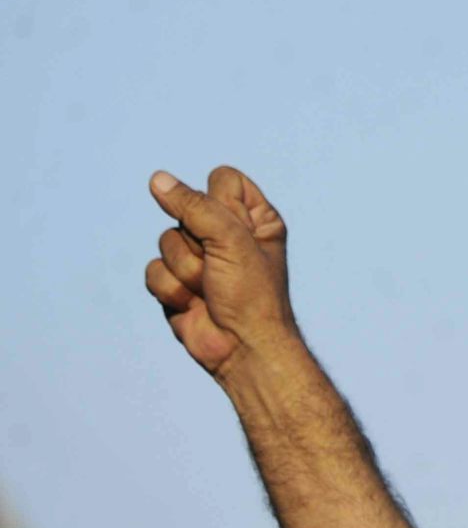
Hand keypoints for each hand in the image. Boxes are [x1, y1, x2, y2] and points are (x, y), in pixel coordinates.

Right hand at [144, 166, 297, 377]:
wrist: (241, 347)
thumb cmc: (250, 293)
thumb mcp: (230, 239)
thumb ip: (194, 206)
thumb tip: (158, 180)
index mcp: (254, 217)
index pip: (222, 179)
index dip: (218, 201)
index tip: (233, 229)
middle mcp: (226, 234)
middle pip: (186, 209)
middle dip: (198, 242)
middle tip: (220, 268)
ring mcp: (199, 258)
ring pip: (165, 240)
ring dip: (185, 270)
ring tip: (209, 289)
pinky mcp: (176, 282)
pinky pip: (154, 269)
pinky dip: (171, 289)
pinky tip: (193, 304)